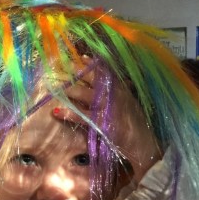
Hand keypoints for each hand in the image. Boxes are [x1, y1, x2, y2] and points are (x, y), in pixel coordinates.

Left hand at [53, 57, 161, 180]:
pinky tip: (57, 111)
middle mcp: (113, 94)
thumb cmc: (133, 122)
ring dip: (68, 89)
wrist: (144, 142)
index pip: (104, 70)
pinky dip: (69, 113)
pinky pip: (82, 116)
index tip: (79, 57)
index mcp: (119, 87)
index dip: (90, 63)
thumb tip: (104, 77)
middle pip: (90, 78)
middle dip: (74, 72)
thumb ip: (117, 88)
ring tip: (54, 87)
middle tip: (58, 67)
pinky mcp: (103, 123)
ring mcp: (108, 107)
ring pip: (84, 93)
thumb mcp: (127, 100)